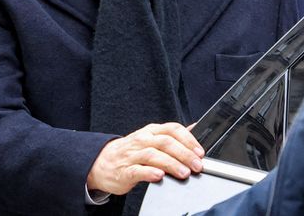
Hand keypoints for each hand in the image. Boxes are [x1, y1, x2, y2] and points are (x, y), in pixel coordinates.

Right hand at [86, 122, 204, 195]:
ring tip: (184, 172)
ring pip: (153, 155)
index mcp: (151, 131)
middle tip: (197, 165)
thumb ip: (172, 135)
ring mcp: (133, 154)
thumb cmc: (131, 150)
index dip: (188, 139)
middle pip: (165, 142)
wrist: (103, 161)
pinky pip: (138, 170)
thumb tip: (194, 128)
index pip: (172, 129)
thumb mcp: (151, 138)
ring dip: (171, 163)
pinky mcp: (125, 170)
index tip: (200, 151)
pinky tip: (159, 176)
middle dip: (184, 153)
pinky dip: (149, 172)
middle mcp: (142, 140)